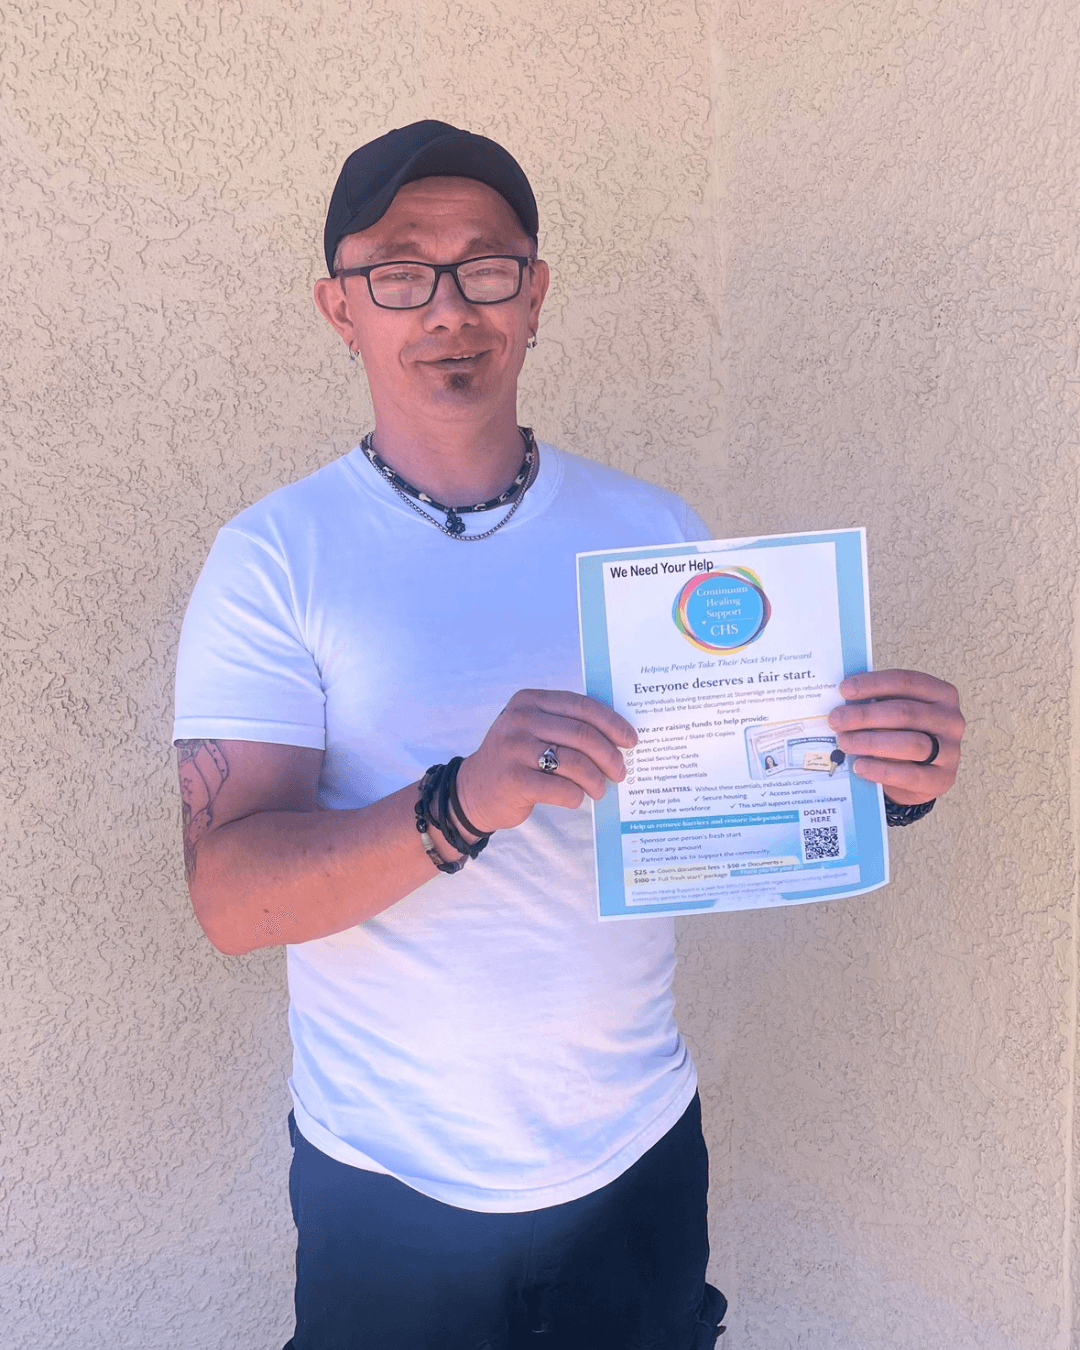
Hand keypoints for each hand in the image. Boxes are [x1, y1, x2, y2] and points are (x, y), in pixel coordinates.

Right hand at [455, 689, 636, 834]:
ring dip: (596, 779)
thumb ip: (565, 725)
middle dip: (609, 755)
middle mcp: (520, 720)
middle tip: (620, 771)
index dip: (612, 723)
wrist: (473, 790)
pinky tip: (577, 798)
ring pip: (574, 762)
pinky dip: (576, 795)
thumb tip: (617, 737)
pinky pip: (560, 787)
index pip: (582, 706)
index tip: (630, 740)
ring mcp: (514, 749)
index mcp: (530, 701)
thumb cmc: (516, 759)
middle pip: (582, 734)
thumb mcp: (533, 729)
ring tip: (600, 789)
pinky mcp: (514, 779)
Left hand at [827, 669, 963, 805]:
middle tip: (836, 719)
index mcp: (941, 694)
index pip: (906, 682)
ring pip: (910, 743)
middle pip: (905, 712)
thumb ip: (876, 703)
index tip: (844, 689)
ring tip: (844, 742)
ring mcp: (951, 751)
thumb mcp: (893, 714)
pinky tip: (859, 766)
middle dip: (865, 715)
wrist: (919, 777)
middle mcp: (951, 720)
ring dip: (871, 742)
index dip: (873, 684)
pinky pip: (910, 774)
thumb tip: (842, 700)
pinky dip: (881, 770)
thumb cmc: (902, 735)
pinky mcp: (942, 779)